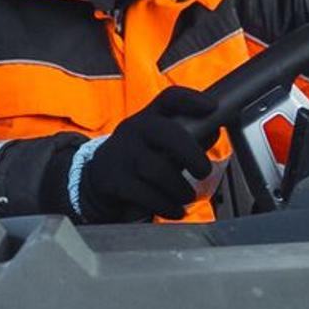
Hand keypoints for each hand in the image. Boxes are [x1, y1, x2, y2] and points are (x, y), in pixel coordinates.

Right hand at [67, 88, 223, 222]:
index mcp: (149, 117)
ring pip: (158, 169)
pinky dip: (167, 206)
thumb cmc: (137, 159)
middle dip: (192, 154)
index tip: (211, 108)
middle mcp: (134, 130)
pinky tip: (174, 210)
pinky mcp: (114, 181)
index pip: (169, 99)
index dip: (192, 100)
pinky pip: (147, 195)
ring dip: (180, 188)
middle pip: (167, 134)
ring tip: (186, 196)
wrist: (94, 180)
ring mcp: (122, 155)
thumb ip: (186, 137)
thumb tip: (214, 130)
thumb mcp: (158, 142)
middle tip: (203, 171)